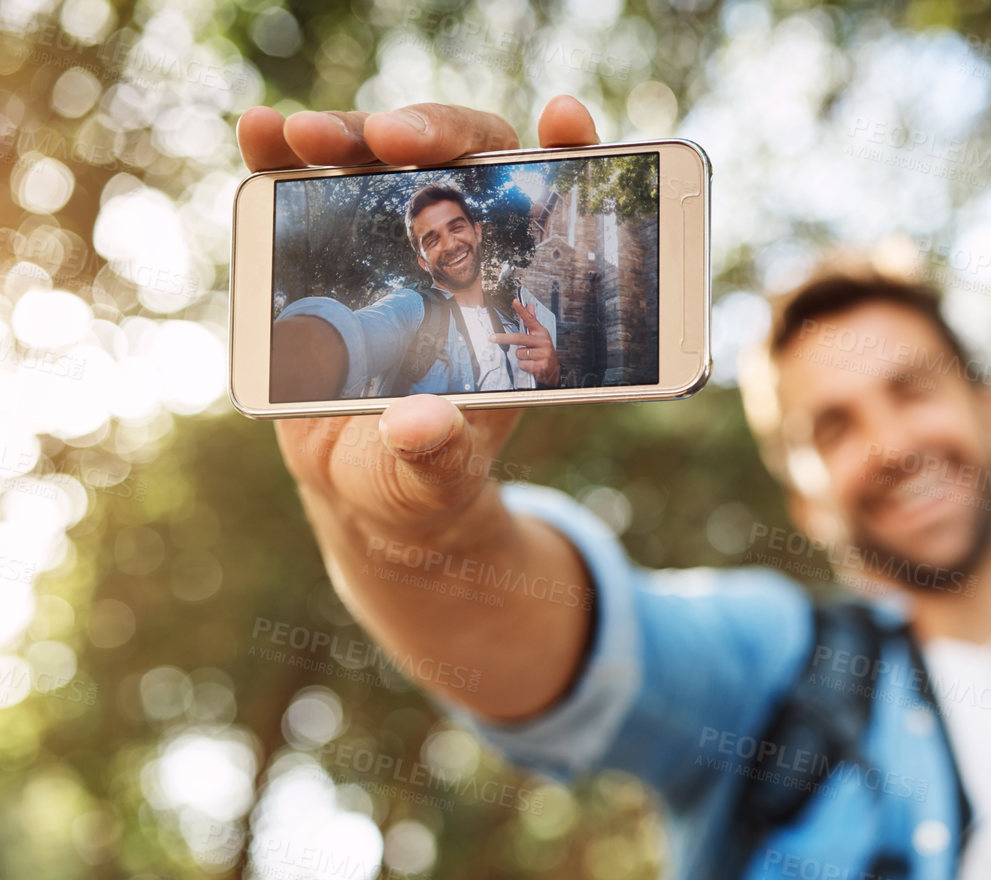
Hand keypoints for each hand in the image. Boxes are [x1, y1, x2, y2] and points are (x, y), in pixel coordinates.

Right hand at [236, 97, 597, 538]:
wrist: (361, 482)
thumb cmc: (420, 477)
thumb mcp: (434, 477)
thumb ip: (435, 456)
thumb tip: (423, 425)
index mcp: (510, 298)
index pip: (551, 205)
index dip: (565, 152)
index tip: (564, 120)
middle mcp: (458, 256)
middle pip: (460, 160)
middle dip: (432, 133)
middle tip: (395, 140)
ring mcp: (390, 245)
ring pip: (381, 161)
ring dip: (348, 135)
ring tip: (308, 138)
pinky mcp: (325, 250)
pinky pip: (304, 187)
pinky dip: (279, 154)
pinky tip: (258, 134)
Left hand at [494, 299, 559, 385]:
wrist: (553, 369)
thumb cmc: (543, 351)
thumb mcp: (539, 335)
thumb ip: (532, 321)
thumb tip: (530, 305)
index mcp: (541, 332)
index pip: (530, 319)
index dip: (522, 310)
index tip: (515, 302)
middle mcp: (543, 341)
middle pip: (519, 338)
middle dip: (503, 338)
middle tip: (492, 338)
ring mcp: (543, 354)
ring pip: (519, 353)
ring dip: (520, 358)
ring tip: (529, 358)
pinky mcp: (541, 365)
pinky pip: (523, 364)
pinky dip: (524, 366)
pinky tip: (531, 365)